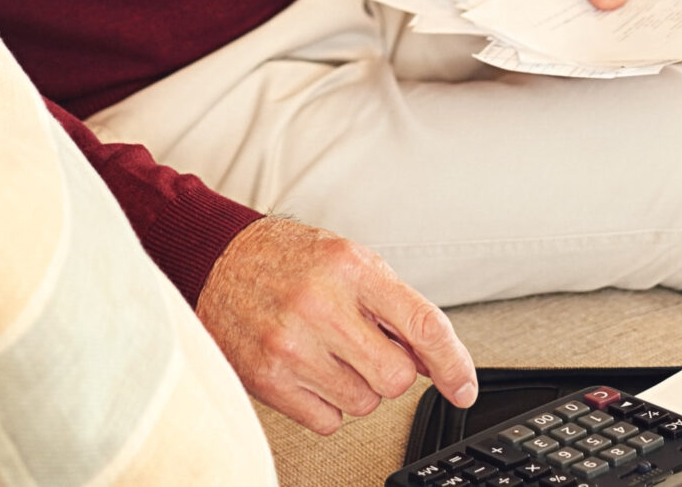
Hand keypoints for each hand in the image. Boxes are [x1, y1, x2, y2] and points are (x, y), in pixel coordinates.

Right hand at [194, 217, 477, 434]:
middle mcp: (321, 306)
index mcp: (351, 268)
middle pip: (395, 377)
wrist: (218, 261)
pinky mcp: (267, 380)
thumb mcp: (350, 262)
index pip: (423, 325)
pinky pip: (328, 422)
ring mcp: (291, 346)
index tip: (463, 387)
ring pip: (363, 403)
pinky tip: (309, 370)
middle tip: (366, 347)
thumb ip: (394, 306)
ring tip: (329, 352)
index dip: (454, 363)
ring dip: (357, 386)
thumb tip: (433, 361)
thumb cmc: (289, 260)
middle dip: (391, 370)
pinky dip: (327, 404)